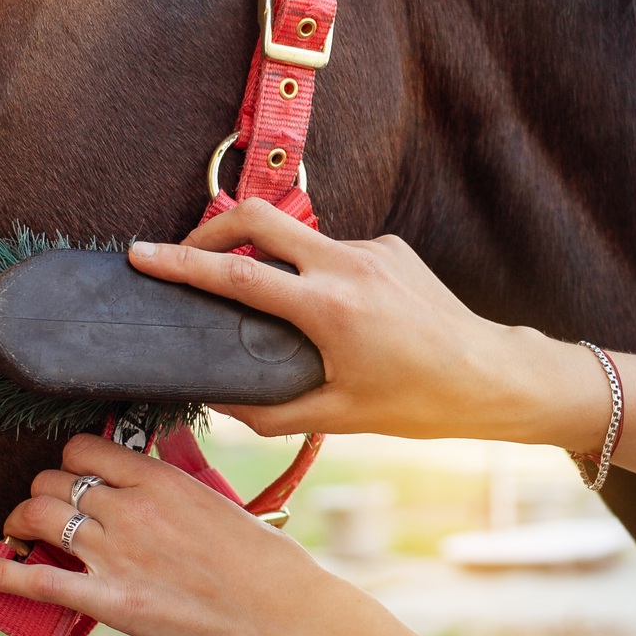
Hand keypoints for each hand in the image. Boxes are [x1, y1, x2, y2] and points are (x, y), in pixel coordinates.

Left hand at [0, 434, 362, 635]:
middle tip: (47, 513)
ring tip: (20, 534)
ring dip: (20, 522)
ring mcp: (114, 553)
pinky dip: (2, 572)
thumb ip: (177, 480)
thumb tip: (159, 458)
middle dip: (43, 494)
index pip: (83, 451)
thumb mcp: (219, 502)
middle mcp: (128, 508)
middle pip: (52, 481)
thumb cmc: (264, 563)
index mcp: (158, 479)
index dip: (69, 464)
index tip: (71, 478)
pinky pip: (36, 578)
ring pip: (37, 515)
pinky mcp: (108, 600)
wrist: (280, 614)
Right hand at [127, 199, 610, 447]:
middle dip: (211, 226)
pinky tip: (328, 312)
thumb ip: (267, 411)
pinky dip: (313, 271)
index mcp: (328, 309)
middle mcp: (348, 266)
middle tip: (184, 249)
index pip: (238, 275)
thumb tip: (217, 400)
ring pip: (296, 235)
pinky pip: (332, 250)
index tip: (143, 255)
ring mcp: (372, 249)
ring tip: (260, 297)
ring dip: (267, 254)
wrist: (492, 376)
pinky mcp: (390, 247)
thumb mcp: (336, 417)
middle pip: (258, 217)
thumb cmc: (418, 403)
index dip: (182, 262)